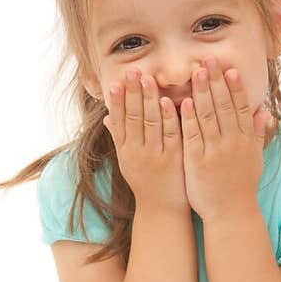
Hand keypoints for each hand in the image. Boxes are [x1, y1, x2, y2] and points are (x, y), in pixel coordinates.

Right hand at [103, 68, 188, 213]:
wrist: (162, 210)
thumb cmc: (145, 182)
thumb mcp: (127, 161)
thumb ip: (119, 137)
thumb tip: (107, 116)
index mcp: (125, 150)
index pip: (119, 120)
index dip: (118, 101)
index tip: (116, 82)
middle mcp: (137, 152)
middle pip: (133, 118)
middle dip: (133, 93)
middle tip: (132, 71)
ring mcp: (155, 155)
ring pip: (150, 123)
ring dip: (149, 99)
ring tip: (147, 78)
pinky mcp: (173, 159)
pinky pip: (170, 134)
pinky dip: (168, 117)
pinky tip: (167, 101)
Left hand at [180, 57, 271, 221]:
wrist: (231, 213)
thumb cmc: (242, 186)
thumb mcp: (255, 158)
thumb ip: (258, 134)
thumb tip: (266, 112)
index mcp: (246, 140)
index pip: (241, 108)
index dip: (236, 87)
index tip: (231, 68)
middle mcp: (232, 142)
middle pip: (223, 106)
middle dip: (216, 81)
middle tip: (209, 60)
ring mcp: (214, 151)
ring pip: (208, 116)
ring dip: (202, 92)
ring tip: (196, 72)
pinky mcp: (197, 161)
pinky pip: (193, 135)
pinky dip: (188, 118)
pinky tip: (184, 102)